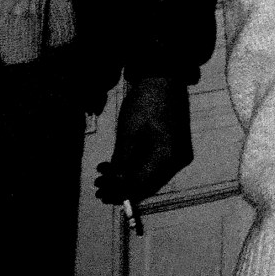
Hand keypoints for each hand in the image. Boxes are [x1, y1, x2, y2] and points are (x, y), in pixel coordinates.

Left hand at [95, 76, 192, 204]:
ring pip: (147, 176)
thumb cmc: (145, 104)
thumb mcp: (128, 135)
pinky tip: (115, 165)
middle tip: (98, 187)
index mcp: (168, 156)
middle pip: (147, 183)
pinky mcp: (170, 148)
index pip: (142, 183)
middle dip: (121, 187)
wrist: (163, 81)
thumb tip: (113, 185)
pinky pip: (151, 165)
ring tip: (102, 175)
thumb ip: (122, 162)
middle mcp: (176, 159)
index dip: (120, 191)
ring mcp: (175, 154)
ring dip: (125, 177)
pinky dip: (133, 167)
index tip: (101, 194)